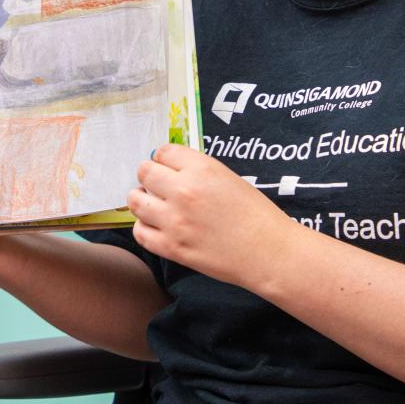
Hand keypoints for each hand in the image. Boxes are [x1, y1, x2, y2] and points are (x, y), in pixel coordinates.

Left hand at [127, 144, 300, 287]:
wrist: (269, 251)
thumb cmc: (256, 215)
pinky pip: (139, 232)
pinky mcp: (171, 247)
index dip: (165, 160)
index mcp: (202, 168)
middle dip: (150, 177)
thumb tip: (169, 168)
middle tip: (159, 187)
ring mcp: (174, 220)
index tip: (169, 168)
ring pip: (135, 201)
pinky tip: (157, 226)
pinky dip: (144, 227)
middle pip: (144, 172)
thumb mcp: (229, 178)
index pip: (162, 152)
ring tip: (155, 206)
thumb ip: (198, 171)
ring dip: (142, 200)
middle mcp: (184, 190)